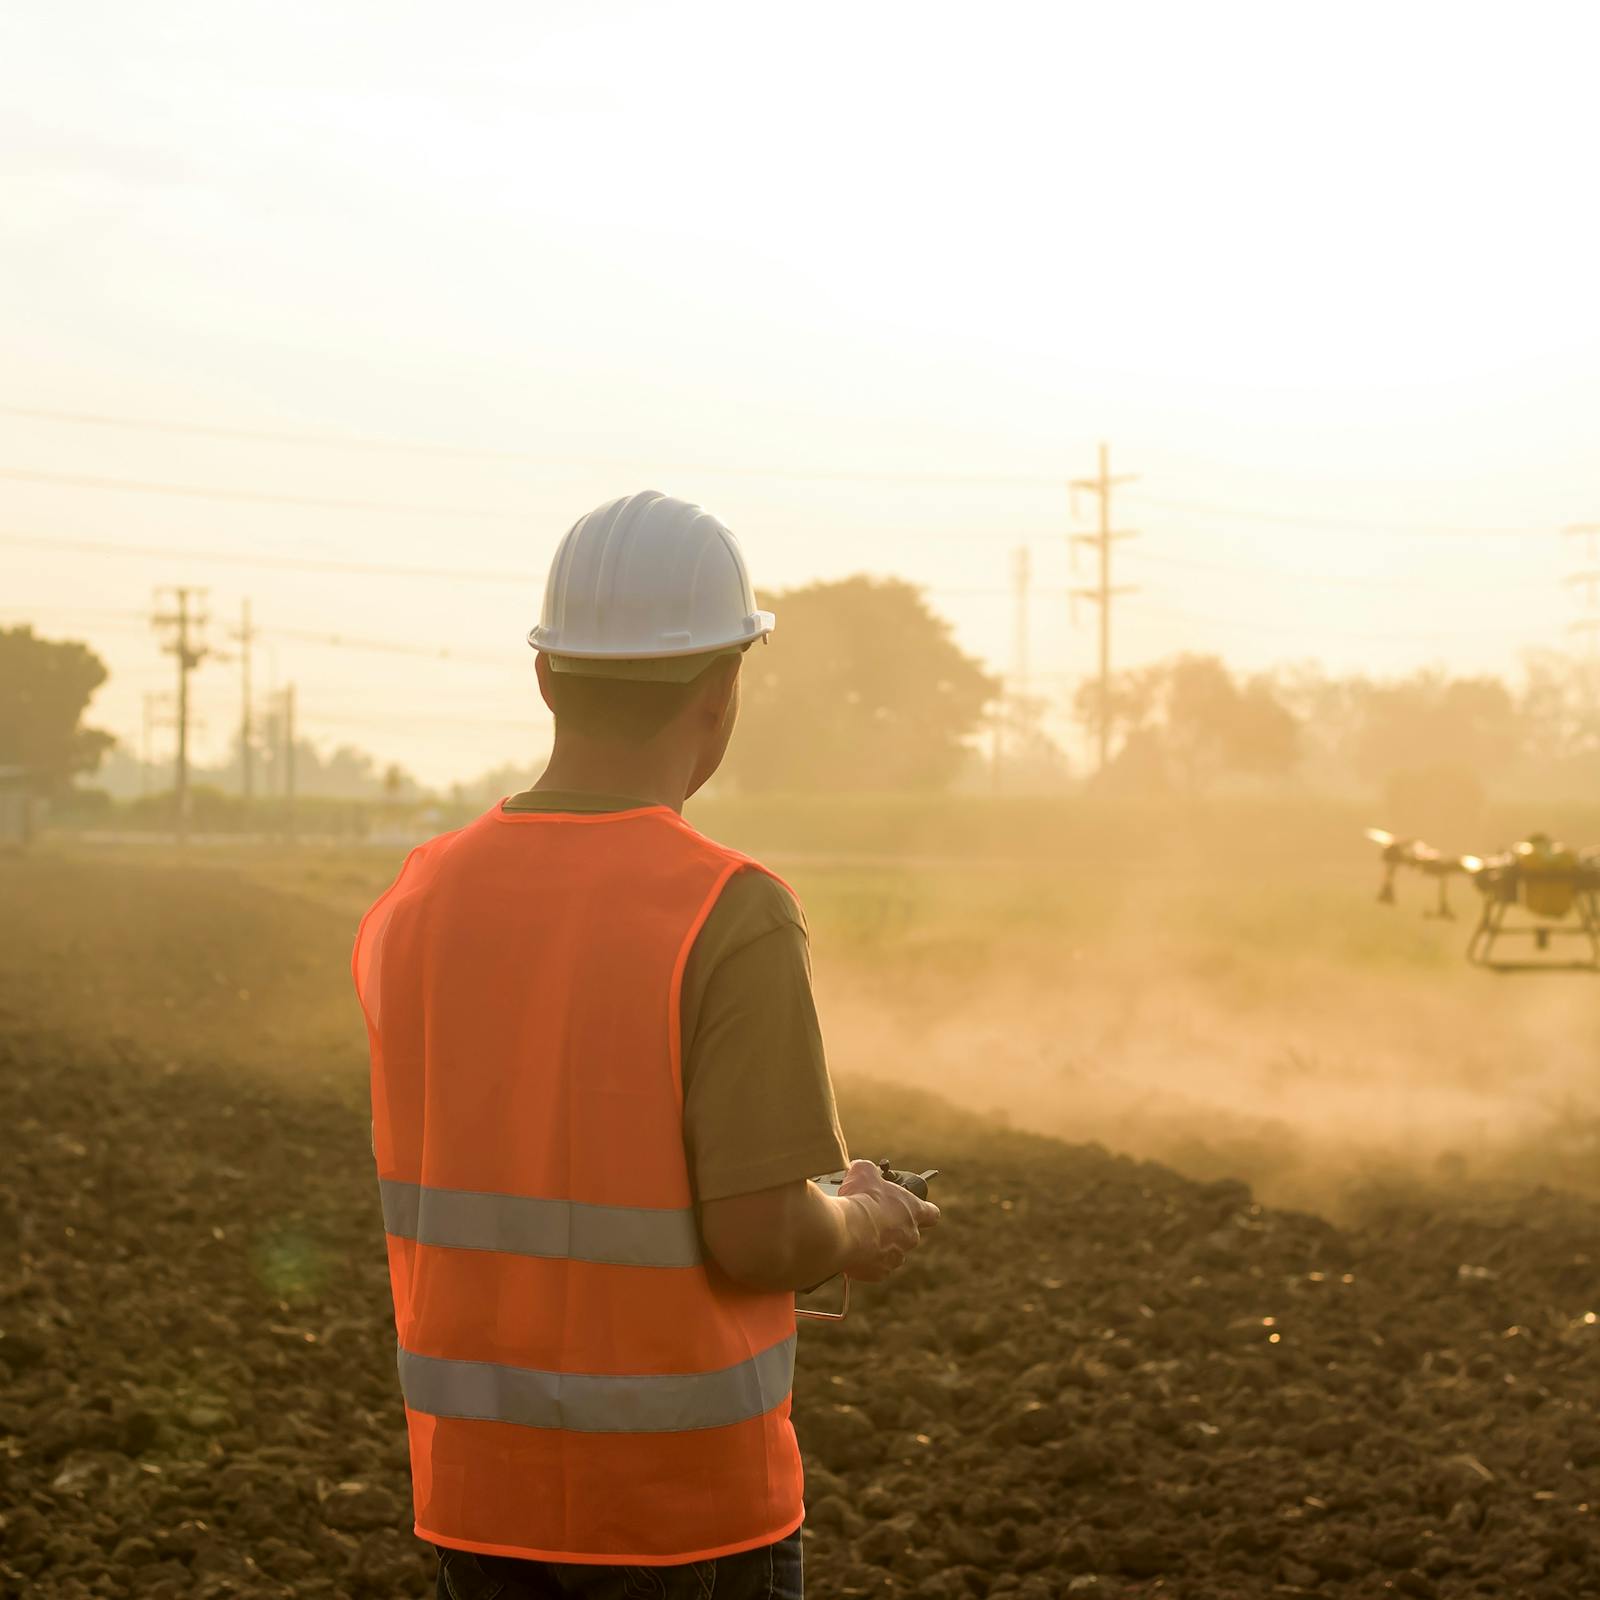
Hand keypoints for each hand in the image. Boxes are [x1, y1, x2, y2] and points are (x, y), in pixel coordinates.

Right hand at [836, 1159, 939, 1282]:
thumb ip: (870, 1170)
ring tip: (859, 1234)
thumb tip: (864, 1170)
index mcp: (913, 1211)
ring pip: (892, 1251)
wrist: (843, 1231)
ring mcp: (897, 1257)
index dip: (924, 1211)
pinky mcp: (880, 1273)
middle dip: (893, 1227)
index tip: (914, 1209)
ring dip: (879, 1244)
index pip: (932, 1214)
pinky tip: (853, 1248)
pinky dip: (866, 1259)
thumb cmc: (859, 1200)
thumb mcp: (864, 1171)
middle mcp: (910, 1236)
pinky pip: (876, 1266)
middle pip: (908, 1233)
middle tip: (872, 1218)